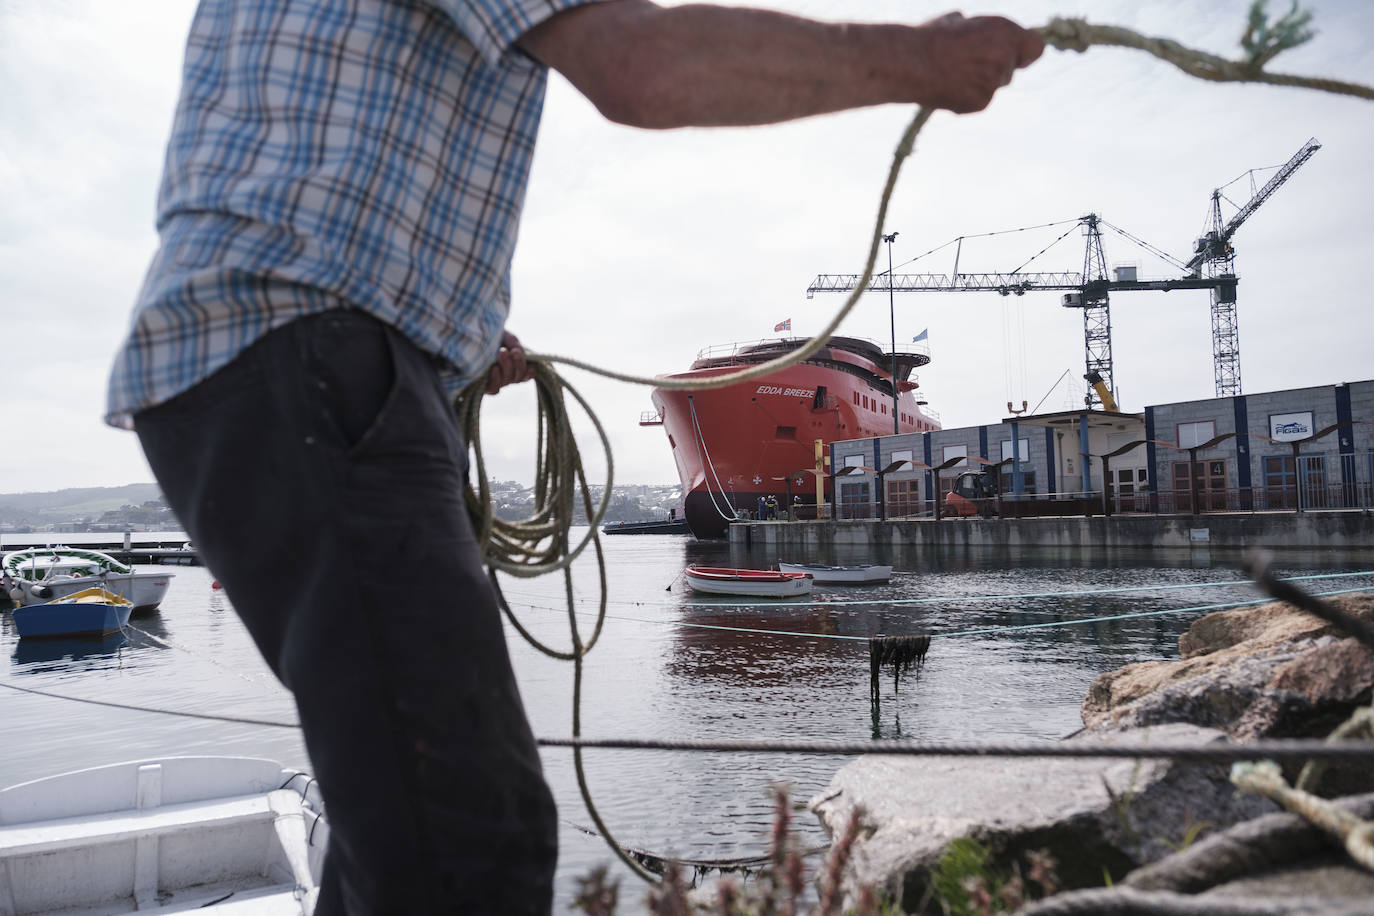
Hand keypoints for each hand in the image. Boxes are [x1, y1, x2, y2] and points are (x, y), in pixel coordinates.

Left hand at [485, 331, 535, 394]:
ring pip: (507, 381)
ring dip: (507, 367)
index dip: (531, 371)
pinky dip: (496, 379)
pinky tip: (494, 368)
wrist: (471, 335)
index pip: (527, 374)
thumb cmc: (491, 336)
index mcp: (515, 365)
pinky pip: (495, 389)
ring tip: (501, 352)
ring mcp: (495, 381)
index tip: (530, 362)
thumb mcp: (506, 336)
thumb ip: (515, 344)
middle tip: (513, 352)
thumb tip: (518, 353)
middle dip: (518, 364)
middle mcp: (507, 375)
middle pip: (518, 377)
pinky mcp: (483, 386)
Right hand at [911, 13, 1044, 113]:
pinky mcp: (981, 102)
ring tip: (950, 74)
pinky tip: (945, 88)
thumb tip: (968, 26)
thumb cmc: (928, 38)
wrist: (910, 62)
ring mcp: (994, 81)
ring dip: (978, 83)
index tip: (1013, 55)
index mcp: (1004, 30)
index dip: (1023, 52)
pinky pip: (978, 101)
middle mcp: (1005, 56)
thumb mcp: (956, 22)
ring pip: (993, 86)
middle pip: (1010, 70)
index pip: (1035, 47)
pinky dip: (965, 98)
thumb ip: (975, 30)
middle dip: (993, 69)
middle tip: (966, 64)